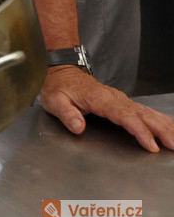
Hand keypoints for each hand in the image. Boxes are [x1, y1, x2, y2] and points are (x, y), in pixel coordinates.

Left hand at [40, 66, 173, 152]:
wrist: (61, 71)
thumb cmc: (58, 87)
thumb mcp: (54, 101)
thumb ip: (67, 114)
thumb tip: (78, 126)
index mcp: (99, 99)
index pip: (123, 115)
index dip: (138, 130)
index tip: (150, 144)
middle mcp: (114, 98)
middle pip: (141, 114)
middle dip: (160, 130)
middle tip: (173, 146)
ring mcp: (120, 99)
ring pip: (147, 112)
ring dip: (164, 125)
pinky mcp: (122, 102)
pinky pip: (145, 110)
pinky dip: (159, 119)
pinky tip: (170, 126)